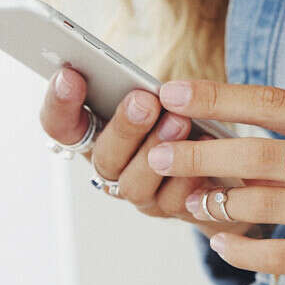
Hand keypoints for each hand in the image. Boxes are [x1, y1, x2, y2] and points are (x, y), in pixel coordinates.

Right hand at [39, 68, 251, 237]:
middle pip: (103, 157)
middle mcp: (114, 170)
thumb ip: (143, 93)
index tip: (70, 75)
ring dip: (156, 150)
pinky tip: (205, 146)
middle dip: (124, 128)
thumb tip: (142, 82)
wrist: (223, 163)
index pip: (63, 126)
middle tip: (143, 102)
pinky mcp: (174, 209)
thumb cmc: (180, 121)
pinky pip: (175, 199)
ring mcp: (142, 193)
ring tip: (179, 121)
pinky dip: (189, 174)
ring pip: (134, 184)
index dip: (60, 104)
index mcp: (98, 137)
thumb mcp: (159, 100)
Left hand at [148, 79, 284, 284]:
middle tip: (155, 152)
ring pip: (265, 204)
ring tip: (189, 202)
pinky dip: (244, 251)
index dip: (219, 96)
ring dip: (216, 204)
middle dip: (198, 151)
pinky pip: (283, 255)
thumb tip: (248, 142)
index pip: (275, 103)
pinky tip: (223, 246)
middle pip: (258, 153)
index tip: (174, 92)